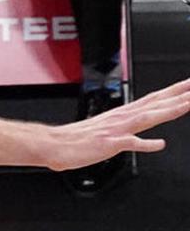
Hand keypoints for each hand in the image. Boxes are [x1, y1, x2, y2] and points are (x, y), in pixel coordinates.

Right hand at [43, 78, 189, 170]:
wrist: (54, 145)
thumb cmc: (77, 141)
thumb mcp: (108, 135)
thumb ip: (133, 137)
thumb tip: (155, 143)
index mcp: (122, 115)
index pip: (153, 100)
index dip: (173, 92)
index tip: (189, 86)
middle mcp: (121, 119)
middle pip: (155, 104)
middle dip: (178, 95)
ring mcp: (116, 130)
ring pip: (148, 117)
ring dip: (169, 110)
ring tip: (189, 103)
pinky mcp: (109, 144)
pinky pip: (129, 143)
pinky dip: (144, 143)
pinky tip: (159, 144)